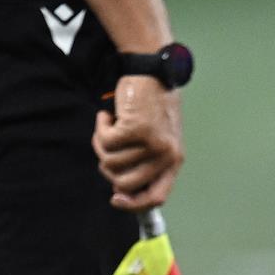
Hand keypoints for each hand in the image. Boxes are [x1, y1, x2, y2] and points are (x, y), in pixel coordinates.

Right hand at [93, 75, 183, 210]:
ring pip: (111, 162)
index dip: (133, 204)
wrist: (151, 70)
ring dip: (102, 143)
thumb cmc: (150, 106)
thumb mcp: (156, 139)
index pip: (156, 198)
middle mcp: (166, 155)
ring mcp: (152, 143)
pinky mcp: (135, 129)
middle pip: (125, 184)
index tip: (116, 198)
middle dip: (109, 168)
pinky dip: (101, 128)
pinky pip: (105, 143)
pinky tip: (108, 116)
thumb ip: (143, 164)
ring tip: (110, 125)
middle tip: (109, 147)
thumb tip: (121, 192)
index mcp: (173, 161)